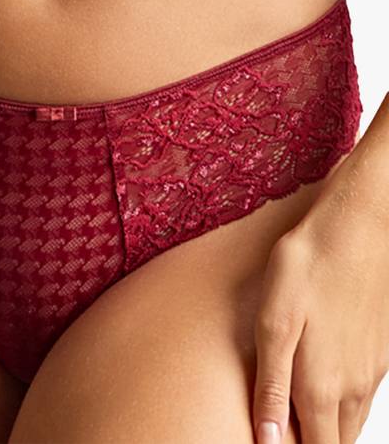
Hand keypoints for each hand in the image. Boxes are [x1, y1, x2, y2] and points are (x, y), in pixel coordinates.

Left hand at [251, 154, 388, 443]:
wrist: (358, 223)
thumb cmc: (310, 264)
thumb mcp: (274, 321)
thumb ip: (272, 386)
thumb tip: (268, 441)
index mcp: (321, 385)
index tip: (272, 442)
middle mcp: (353, 386)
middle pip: (335, 441)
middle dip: (310, 441)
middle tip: (282, 429)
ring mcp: (372, 368)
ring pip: (351, 419)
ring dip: (326, 424)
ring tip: (296, 413)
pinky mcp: (380, 348)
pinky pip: (363, 392)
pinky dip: (341, 400)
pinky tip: (322, 378)